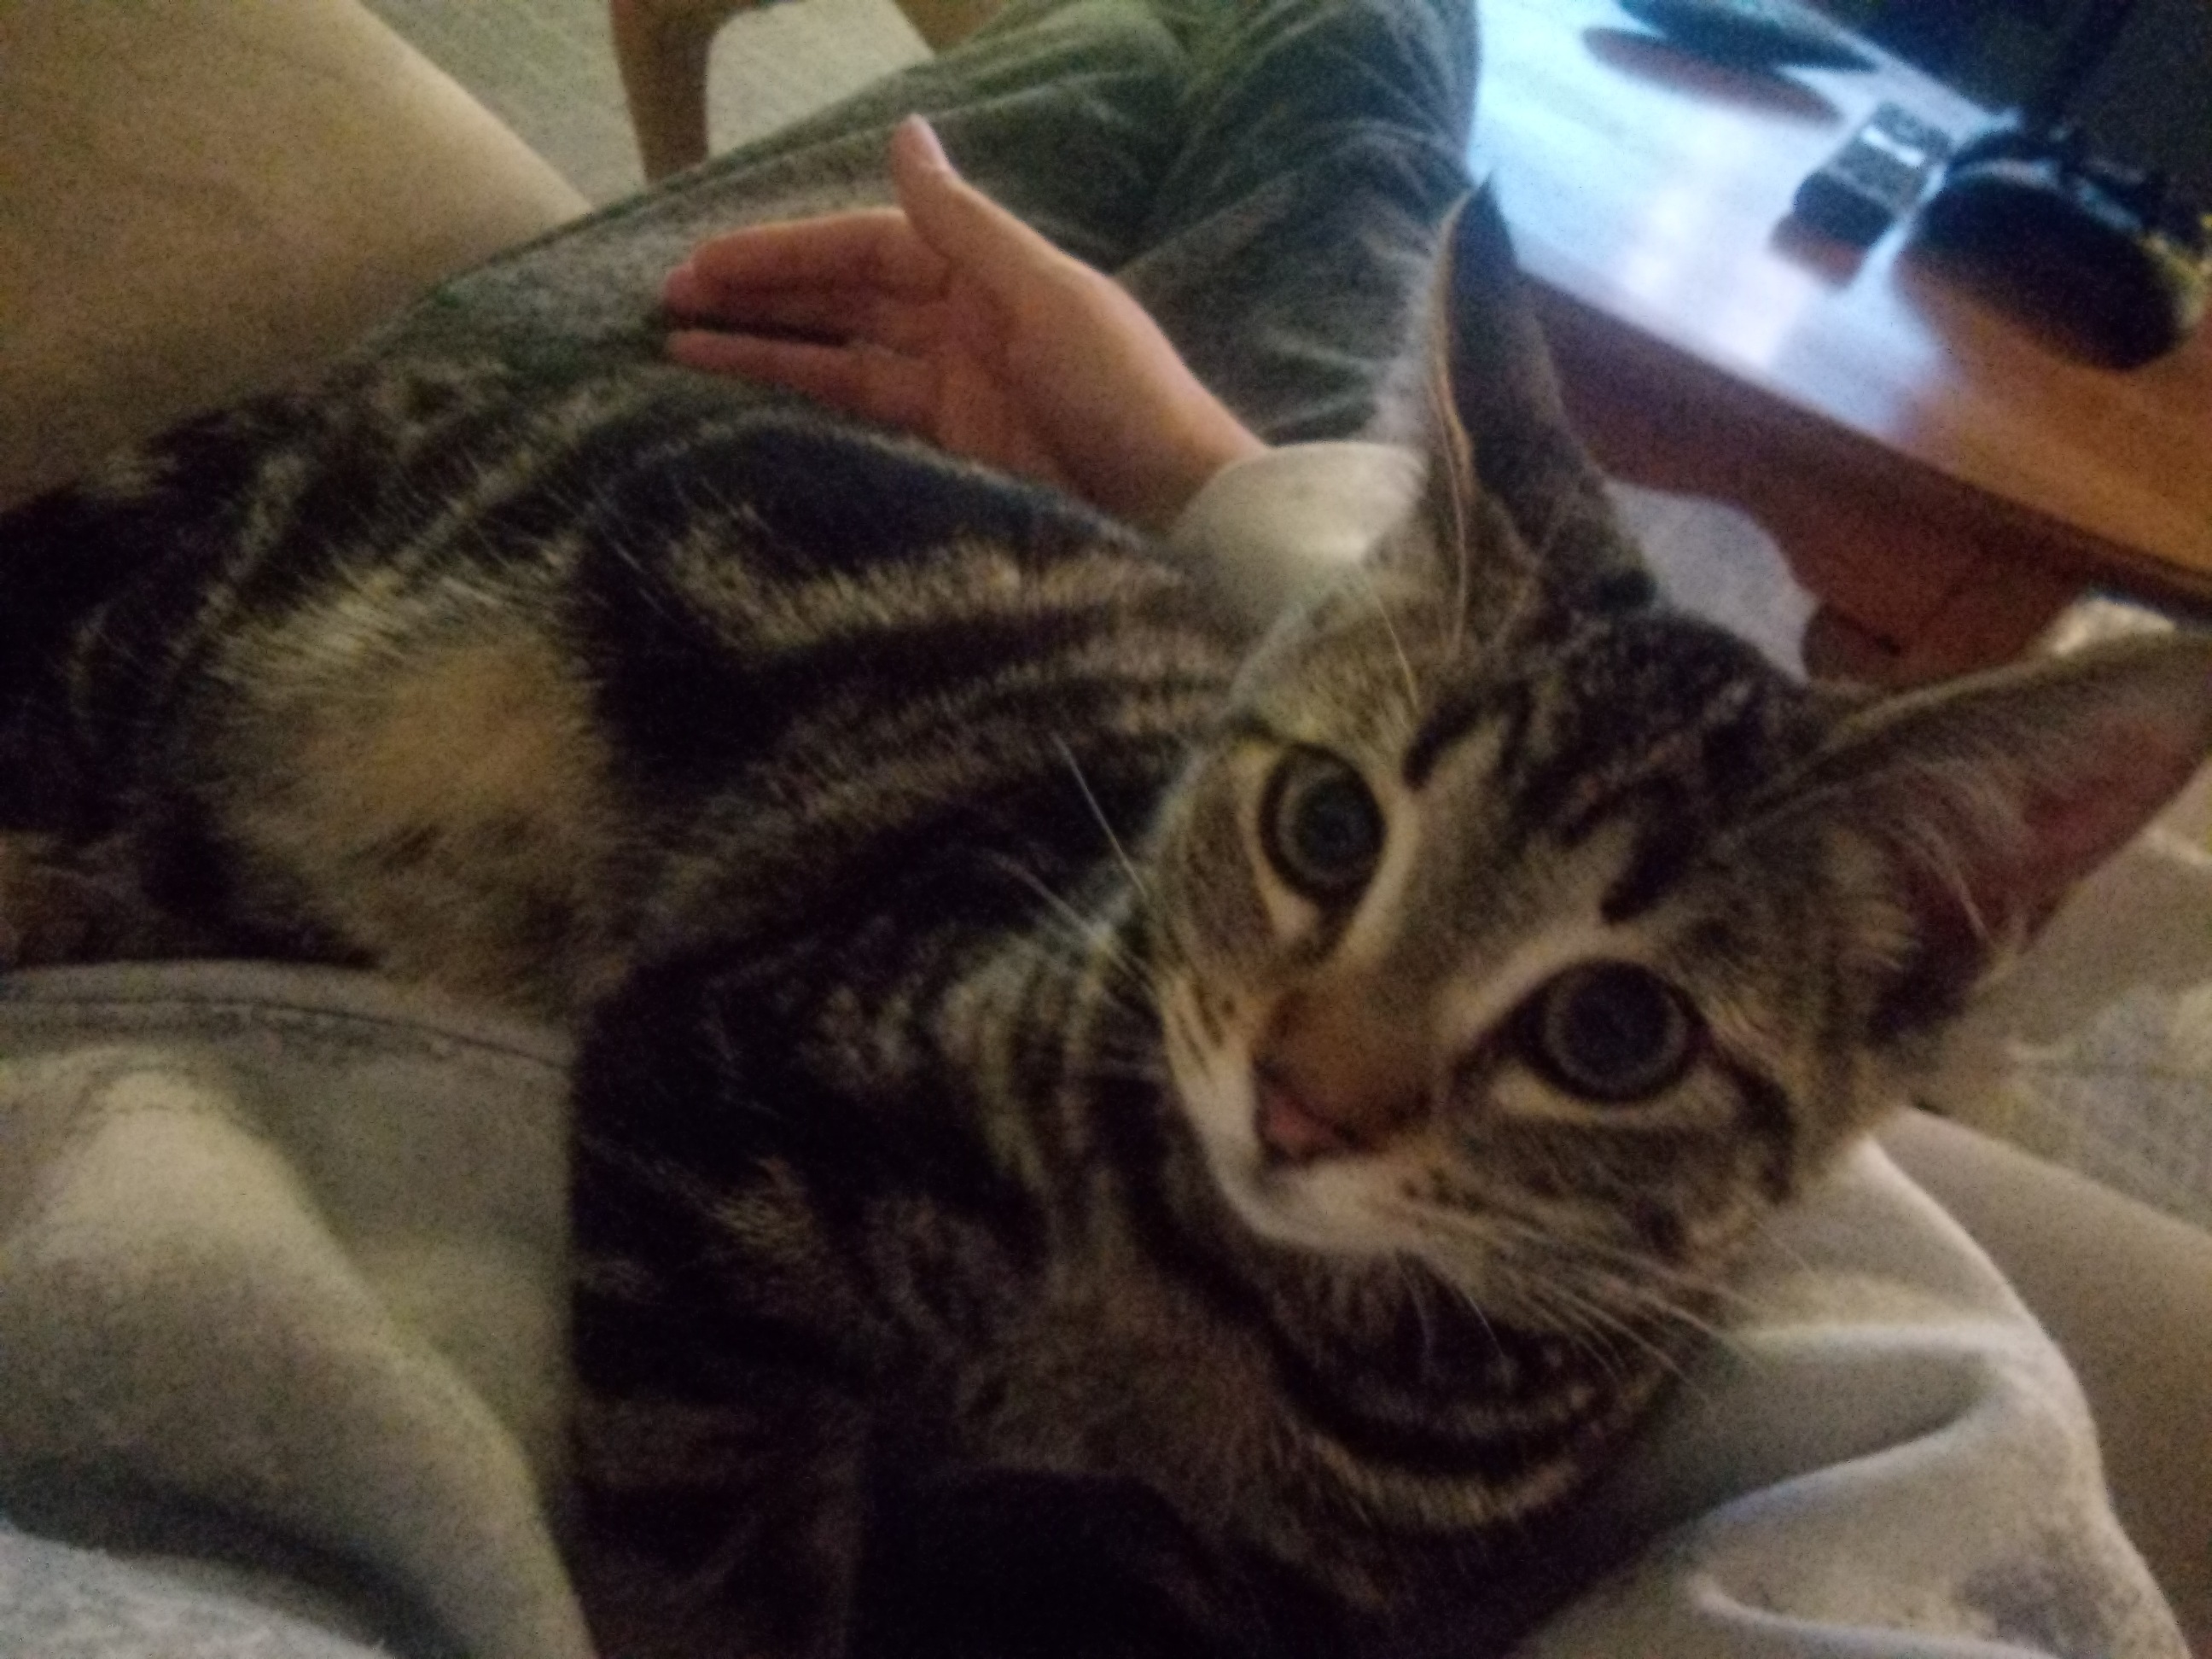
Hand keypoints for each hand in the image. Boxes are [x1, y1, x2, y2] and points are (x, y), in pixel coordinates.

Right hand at [661, 116, 1264, 530]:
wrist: (1177, 508)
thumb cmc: (1123, 393)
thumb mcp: (1045, 294)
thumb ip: (964, 223)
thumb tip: (905, 133)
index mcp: (987, 275)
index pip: (864, 248)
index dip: (785, 253)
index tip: (708, 262)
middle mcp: (963, 325)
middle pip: (843, 300)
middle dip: (759, 296)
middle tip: (667, 302)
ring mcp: (956, 393)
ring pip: (840, 359)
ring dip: (765, 352)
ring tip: (677, 350)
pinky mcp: (954, 454)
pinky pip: (866, 419)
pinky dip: (812, 407)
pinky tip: (750, 404)